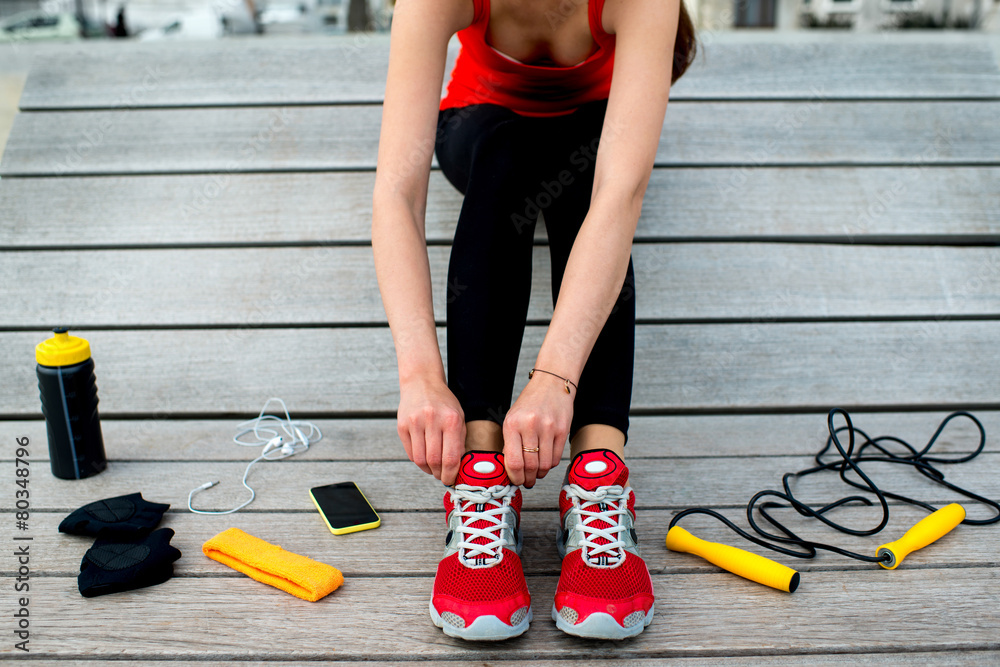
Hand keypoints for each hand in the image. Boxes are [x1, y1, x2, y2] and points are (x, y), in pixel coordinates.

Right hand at [397, 376, 466, 485]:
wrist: (421, 383)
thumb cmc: (443, 402)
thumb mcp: (459, 417)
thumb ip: (460, 441)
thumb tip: (458, 467)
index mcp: (451, 420)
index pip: (451, 457)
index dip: (451, 475)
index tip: (451, 480)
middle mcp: (432, 421)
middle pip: (434, 461)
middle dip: (439, 474)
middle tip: (442, 476)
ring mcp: (415, 423)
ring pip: (420, 460)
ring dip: (428, 470)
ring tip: (433, 469)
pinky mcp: (402, 426)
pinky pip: (410, 452)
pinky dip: (418, 461)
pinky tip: (424, 459)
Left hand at [502, 372, 572, 487]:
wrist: (551, 384)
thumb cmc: (530, 403)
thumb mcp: (512, 419)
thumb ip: (510, 442)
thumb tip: (510, 469)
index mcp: (512, 424)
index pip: (513, 461)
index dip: (514, 477)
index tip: (515, 481)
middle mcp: (530, 425)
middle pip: (530, 466)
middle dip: (527, 479)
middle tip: (526, 482)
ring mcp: (548, 428)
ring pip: (544, 464)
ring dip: (539, 474)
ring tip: (536, 474)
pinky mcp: (562, 430)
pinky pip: (556, 457)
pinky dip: (549, 465)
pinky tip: (545, 462)